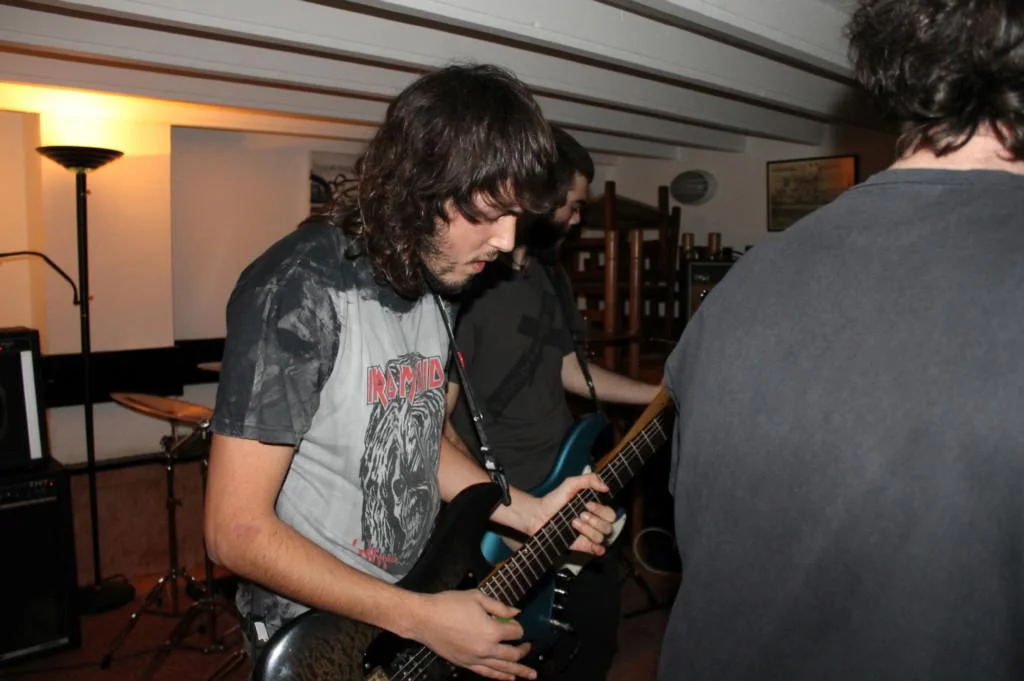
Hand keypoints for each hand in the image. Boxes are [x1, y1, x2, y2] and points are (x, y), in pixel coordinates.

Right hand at [408, 590, 535, 680]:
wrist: (424, 619)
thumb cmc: (449, 604)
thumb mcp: (477, 597)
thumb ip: (499, 607)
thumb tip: (516, 613)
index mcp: (491, 630)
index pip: (514, 632)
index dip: (517, 626)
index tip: (514, 622)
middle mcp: (486, 648)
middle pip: (512, 654)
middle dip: (523, 650)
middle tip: (529, 647)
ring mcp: (476, 659)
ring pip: (502, 668)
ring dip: (518, 671)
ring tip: (531, 674)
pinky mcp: (465, 664)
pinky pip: (487, 673)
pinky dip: (499, 676)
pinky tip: (508, 678)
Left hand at [530, 473, 614, 555]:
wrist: (539, 516)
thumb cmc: (554, 500)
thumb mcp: (570, 484)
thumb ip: (588, 480)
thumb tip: (605, 487)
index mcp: (594, 509)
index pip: (610, 513)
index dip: (601, 510)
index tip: (587, 504)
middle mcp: (593, 522)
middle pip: (608, 526)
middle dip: (595, 520)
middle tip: (581, 514)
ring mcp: (588, 534)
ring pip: (601, 537)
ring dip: (588, 530)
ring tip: (574, 523)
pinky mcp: (582, 545)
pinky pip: (598, 550)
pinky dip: (598, 548)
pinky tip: (592, 544)